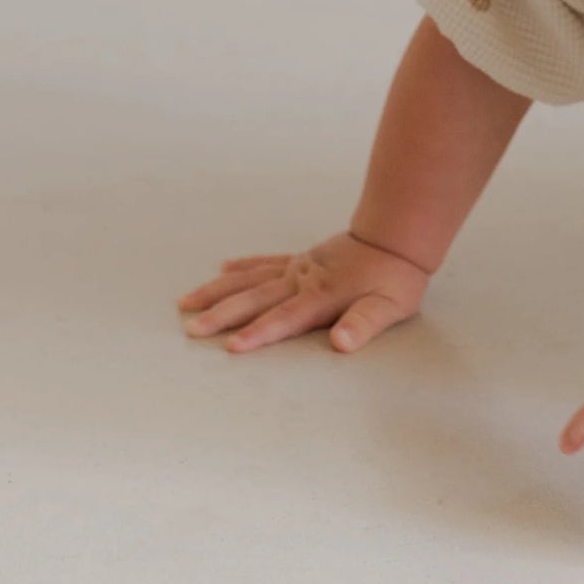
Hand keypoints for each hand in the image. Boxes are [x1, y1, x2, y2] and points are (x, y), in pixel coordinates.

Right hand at [176, 228, 429, 353]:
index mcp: (321, 296)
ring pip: (249, 279)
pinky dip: (243, 266)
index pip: (284, 319)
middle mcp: (301, 280)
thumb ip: (365, 324)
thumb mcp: (390, 307)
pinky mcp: (301, 259)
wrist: (396, 236)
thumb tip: (341, 343)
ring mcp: (298, 267)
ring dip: (219, 291)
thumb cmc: (395, 278)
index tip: (230, 347)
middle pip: (255, 299)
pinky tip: (223, 268)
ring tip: (187, 303)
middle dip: (222, 315)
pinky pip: (265, 262)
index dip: (258, 334)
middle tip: (191, 330)